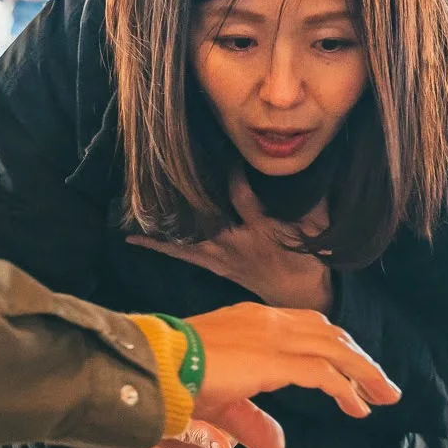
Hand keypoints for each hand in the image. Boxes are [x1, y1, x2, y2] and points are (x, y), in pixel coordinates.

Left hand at [129, 175, 332, 311]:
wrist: (299, 294)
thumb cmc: (309, 257)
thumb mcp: (317, 227)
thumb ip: (313, 200)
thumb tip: (315, 166)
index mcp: (260, 229)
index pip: (240, 195)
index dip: (232, 173)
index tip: (225, 152)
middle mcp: (235, 242)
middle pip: (203, 215)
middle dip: (185, 196)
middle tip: (161, 174)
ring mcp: (222, 255)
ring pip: (187, 235)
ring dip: (163, 223)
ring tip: (134, 209)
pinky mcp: (214, 264)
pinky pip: (182, 255)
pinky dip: (158, 246)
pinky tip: (131, 239)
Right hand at [184, 302, 399, 447]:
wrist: (154, 364)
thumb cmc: (175, 379)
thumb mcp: (222, 403)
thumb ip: (252, 423)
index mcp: (256, 321)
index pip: (309, 328)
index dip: (335, 349)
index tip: (353, 373)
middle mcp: (269, 321)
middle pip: (330, 335)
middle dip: (360, 361)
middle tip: (383, 387)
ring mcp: (274, 336)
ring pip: (336, 350)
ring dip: (363, 373)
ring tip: (384, 396)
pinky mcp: (275, 358)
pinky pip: (322, 372)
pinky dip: (344, 388)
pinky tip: (357, 406)